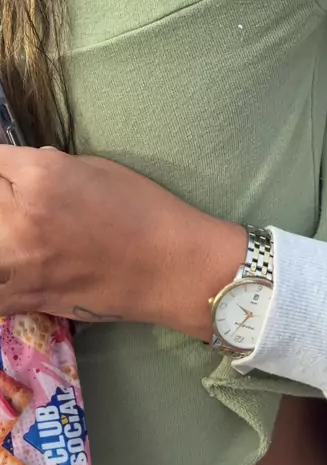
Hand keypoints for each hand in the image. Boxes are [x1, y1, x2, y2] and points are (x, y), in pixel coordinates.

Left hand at [0, 147, 244, 335]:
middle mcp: (19, 216)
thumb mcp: (95, 168)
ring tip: (18, 234)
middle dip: (2, 194)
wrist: (172, 266)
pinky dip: (0, 277)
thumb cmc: (143, 208)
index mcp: (40, 175)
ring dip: (1, 232)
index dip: (2, 166)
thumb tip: (20, 169)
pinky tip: (13, 268)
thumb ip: (48, 166)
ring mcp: (18, 262)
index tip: (11, 173)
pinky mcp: (23, 298)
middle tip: (22, 203)